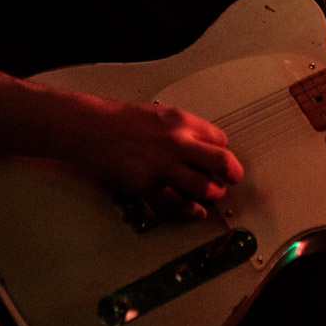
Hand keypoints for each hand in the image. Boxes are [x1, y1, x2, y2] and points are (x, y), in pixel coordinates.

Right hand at [77, 99, 243, 220]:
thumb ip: (185, 130)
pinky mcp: (149, 186)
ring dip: (213, 193)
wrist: (93, 129)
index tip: (221, 159)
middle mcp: (177, 143)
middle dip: (233, 174)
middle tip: (232, 178)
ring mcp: (164, 166)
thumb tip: (205, 146)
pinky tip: (197, 211)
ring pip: (206, 188)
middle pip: (223, 162)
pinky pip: (178, 204)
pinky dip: (191, 210)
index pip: (221, 140)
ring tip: (212, 193)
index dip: (223, 151)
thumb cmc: (124, 121)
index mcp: (182, 121)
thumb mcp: (162, 114)